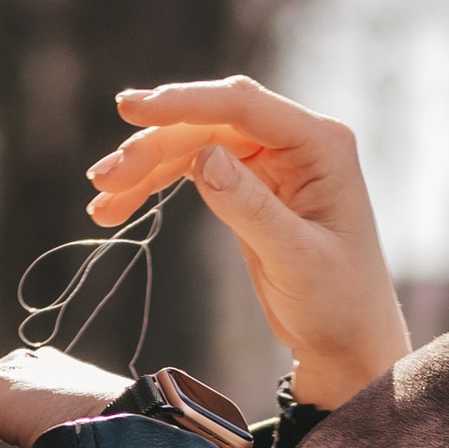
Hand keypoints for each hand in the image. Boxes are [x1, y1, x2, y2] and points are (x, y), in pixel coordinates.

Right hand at [90, 76, 411, 409]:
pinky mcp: (250, 184)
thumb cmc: (337, 305)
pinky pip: (195, 170)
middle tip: (103, 179)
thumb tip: (203, 154)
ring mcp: (272, 160)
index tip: (131, 111)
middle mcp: (296, 141)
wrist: (347, 344)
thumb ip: (250, 207)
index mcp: (320, 144)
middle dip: (153, 147)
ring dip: (145, 169)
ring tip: (101, 201)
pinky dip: (156, 185)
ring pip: (194, 145)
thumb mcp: (295, 259)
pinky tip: (118, 206)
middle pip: (209, 123)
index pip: (241, 105)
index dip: (183, 102)